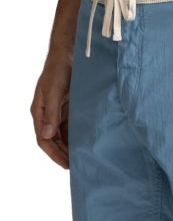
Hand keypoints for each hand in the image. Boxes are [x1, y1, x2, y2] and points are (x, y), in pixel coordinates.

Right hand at [30, 53, 71, 168]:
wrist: (70, 54)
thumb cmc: (59, 69)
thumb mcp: (54, 91)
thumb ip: (51, 113)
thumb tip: (47, 135)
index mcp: (39, 111)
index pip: (43, 139)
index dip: (54, 154)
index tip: (66, 165)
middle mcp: (47, 114)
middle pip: (53, 140)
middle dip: (63, 154)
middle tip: (77, 166)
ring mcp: (58, 112)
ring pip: (63, 135)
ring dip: (70, 146)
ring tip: (82, 158)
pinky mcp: (69, 108)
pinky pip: (72, 126)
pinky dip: (77, 135)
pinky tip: (86, 142)